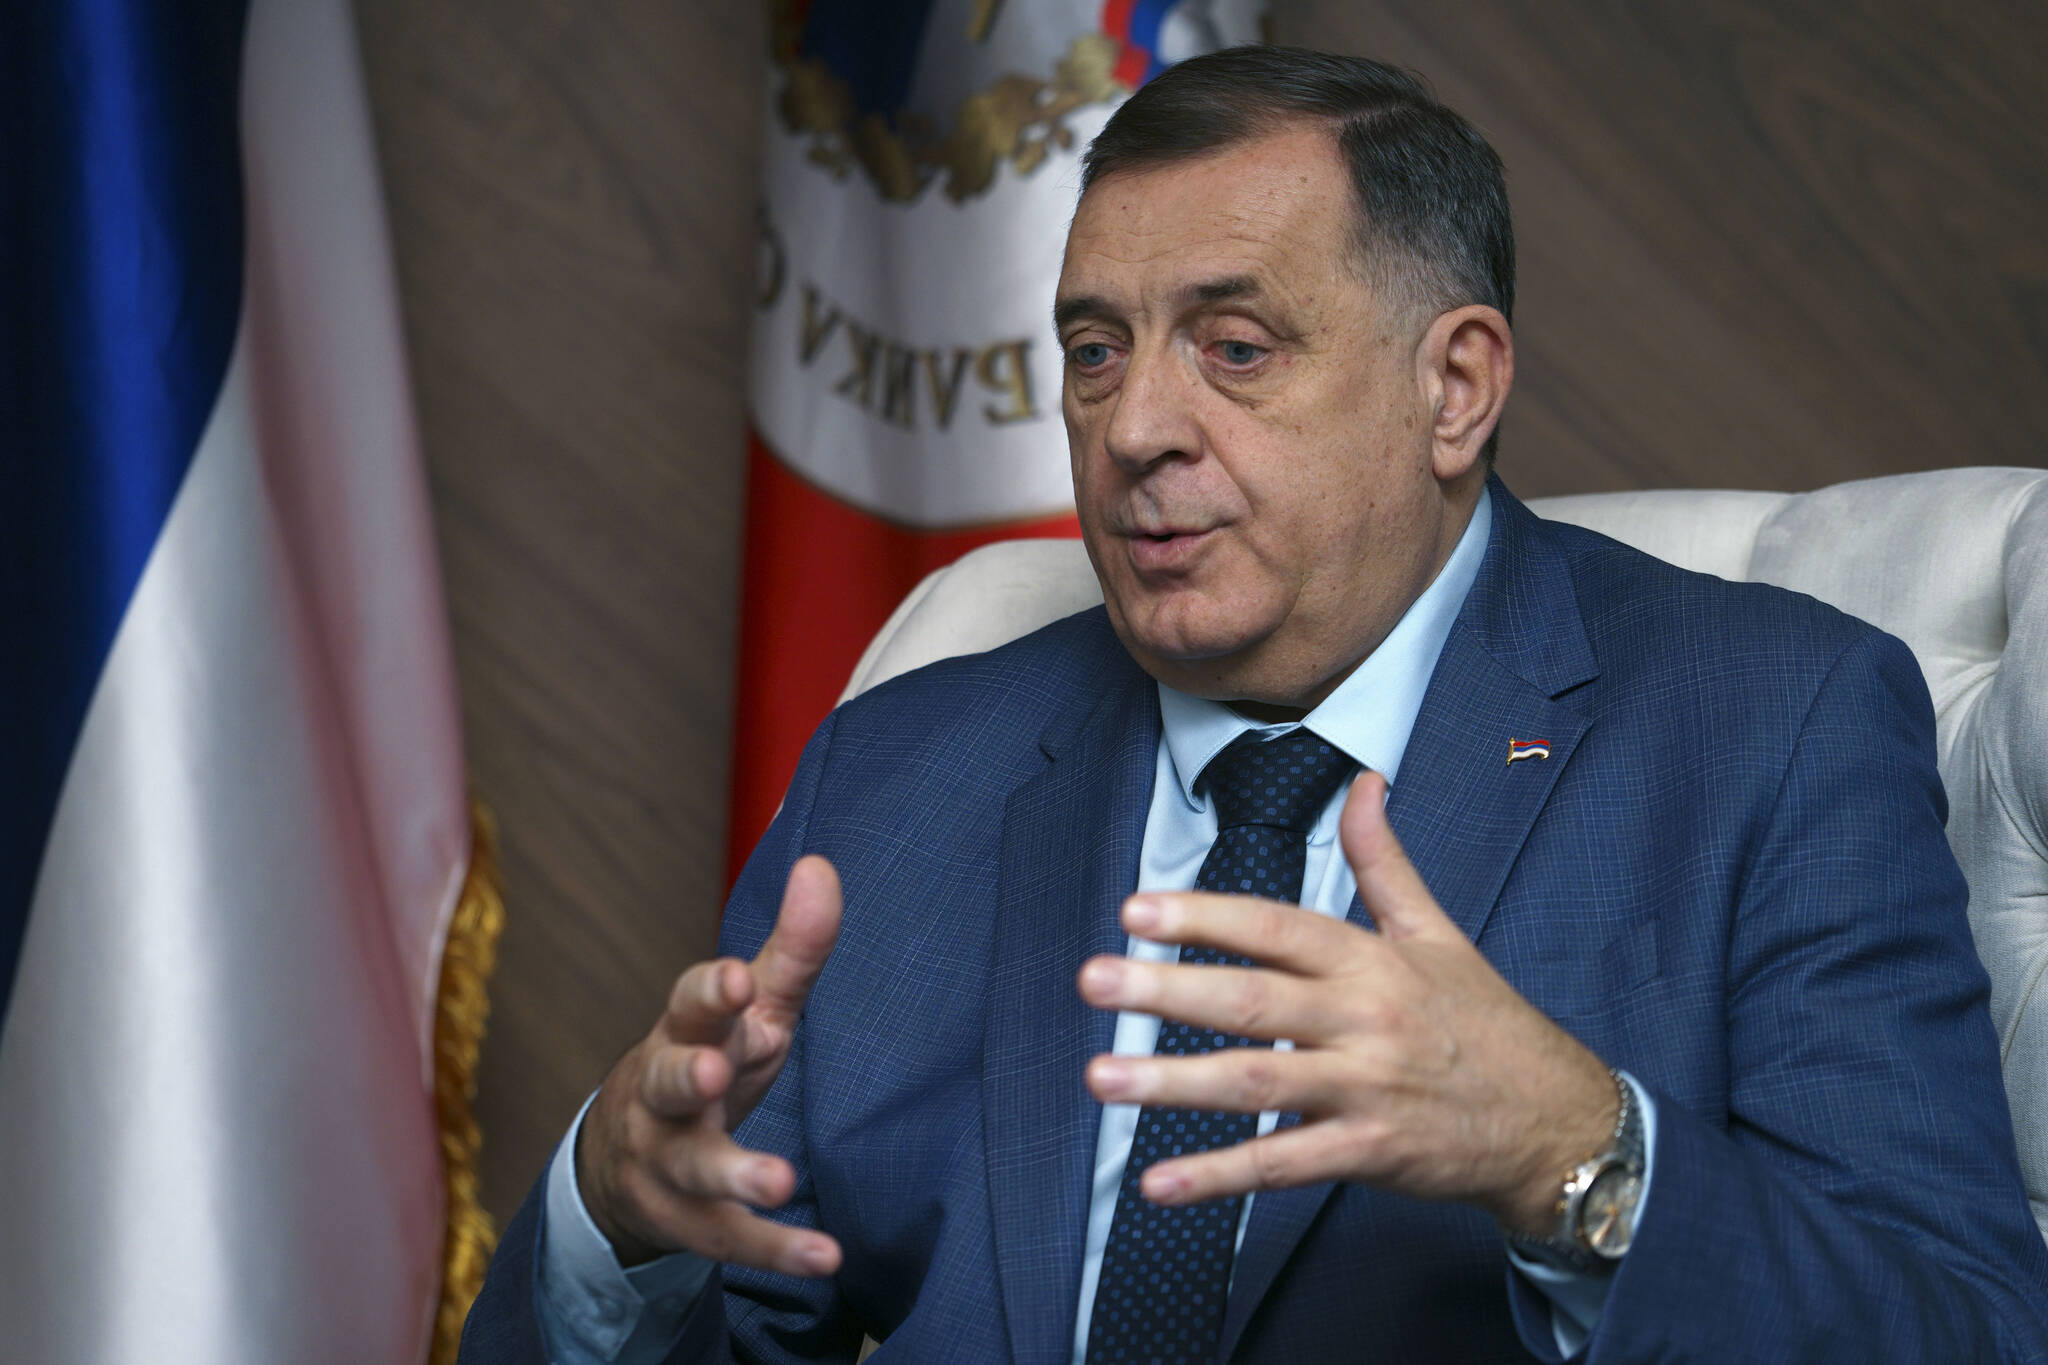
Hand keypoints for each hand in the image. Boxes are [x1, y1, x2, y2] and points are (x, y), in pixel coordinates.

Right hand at [577, 855, 845, 1274]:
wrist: (628, 1158)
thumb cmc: (708, 1057)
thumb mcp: (752, 1009)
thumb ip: (793, 947)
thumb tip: (822, 865)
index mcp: (685, 1032)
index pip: (688, 1004)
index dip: (710, 991)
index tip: (738, 977)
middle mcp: (665, 1096)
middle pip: (667, 1081)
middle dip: (686, 1074)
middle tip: (711, 1070)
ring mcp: (669, 1162)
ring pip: (692, 1167)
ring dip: (733, 1172)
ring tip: (779, 1179)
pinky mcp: (690, 1223)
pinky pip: (731, 1240)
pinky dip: (777, 1250)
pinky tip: (826, 1258)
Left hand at [1076, 771, 1615, 1236]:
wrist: (1556, 1120)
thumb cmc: (1484, 1022)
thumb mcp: (1438, 932)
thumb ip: (1384, 861)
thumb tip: (1364, 782)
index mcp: (1371, 960)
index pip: (1277, 928)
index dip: (1206, 916)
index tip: (1136, 910)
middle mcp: (1363, 1019)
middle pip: (1254, 1000)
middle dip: (1166, 989)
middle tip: (1093, 981)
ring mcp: (1364, 1089)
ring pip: (1257, 1083)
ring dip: (1173, 1083)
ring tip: (1102, 1078)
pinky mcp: (1368, 1154)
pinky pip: (1282, 1165)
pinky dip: (1218, 1176)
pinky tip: (1158, 1182)